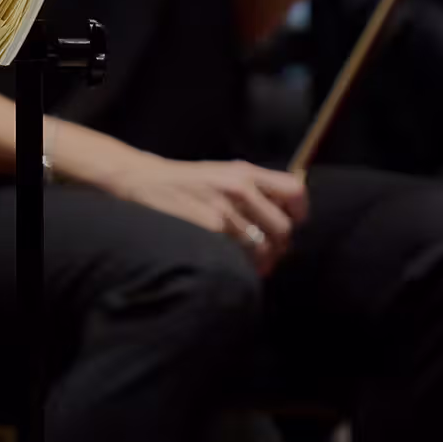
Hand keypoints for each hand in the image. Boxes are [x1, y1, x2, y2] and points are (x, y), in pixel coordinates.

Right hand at [93, 152, 307, 274]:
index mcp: (248, 172)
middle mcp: (240, 188)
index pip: (295, 191)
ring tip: (257, 268)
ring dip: (264, 263)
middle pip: (282, 227)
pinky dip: (241, 267)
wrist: (144, 180)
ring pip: (262, 247)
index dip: (299, 213)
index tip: (292, 225)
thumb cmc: (189, 181)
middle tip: (272, 255)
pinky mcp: (206, 229)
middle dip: (281, 246)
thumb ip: (255, 187)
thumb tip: (287, 213)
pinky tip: (235, 269)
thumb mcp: (226, 172)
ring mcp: (223, 210)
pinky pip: (237, 255)